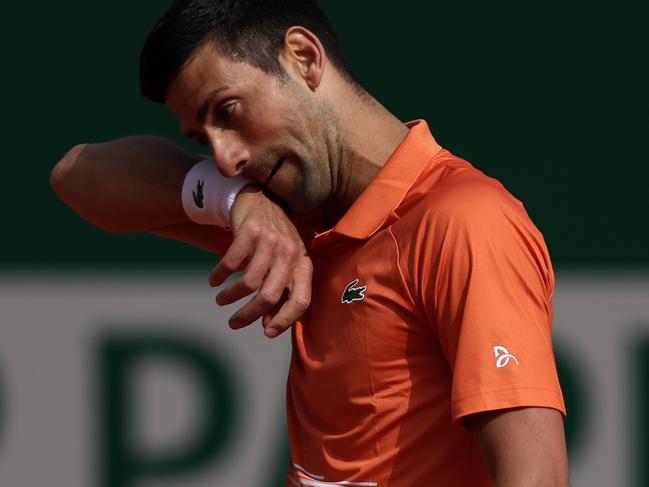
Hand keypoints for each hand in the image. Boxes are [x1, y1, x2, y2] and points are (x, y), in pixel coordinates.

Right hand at [208, 185, 312, 337]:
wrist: (261, 198)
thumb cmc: (274, 240)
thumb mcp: (284, 264)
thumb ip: (280, 292)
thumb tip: (267, 326)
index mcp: (303, 265)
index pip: (301, 300)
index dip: (285, 320)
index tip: (267, 333)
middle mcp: (290, 254)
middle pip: (269, 296)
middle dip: (249, 315)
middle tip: (234, 323)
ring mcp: (270, 241)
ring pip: (249, 282)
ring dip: (230, 296)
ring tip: (221, 300)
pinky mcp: (250, 231)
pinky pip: (230, 262)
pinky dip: (219, 275)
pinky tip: (213, 280)